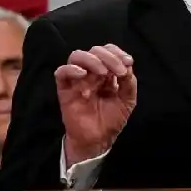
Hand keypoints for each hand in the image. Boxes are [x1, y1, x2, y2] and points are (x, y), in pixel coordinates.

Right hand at [54, 44, 136, 165]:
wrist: (98, 140)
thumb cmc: (111, 120)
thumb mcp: (127, 100)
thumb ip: (129, 82)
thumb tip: (127, 64)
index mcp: (106, 72)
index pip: (108, 51)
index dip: (117, 53)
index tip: (128, 62)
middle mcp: (91, 72)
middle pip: (94, 51)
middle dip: (109, 57)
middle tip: (118, 71)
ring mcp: (77, 79)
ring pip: (77, 56)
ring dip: (92, 60)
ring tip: (102, 73)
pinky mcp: (64, 89)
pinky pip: (61, 72)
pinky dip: (71, 69)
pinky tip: (83, 75)